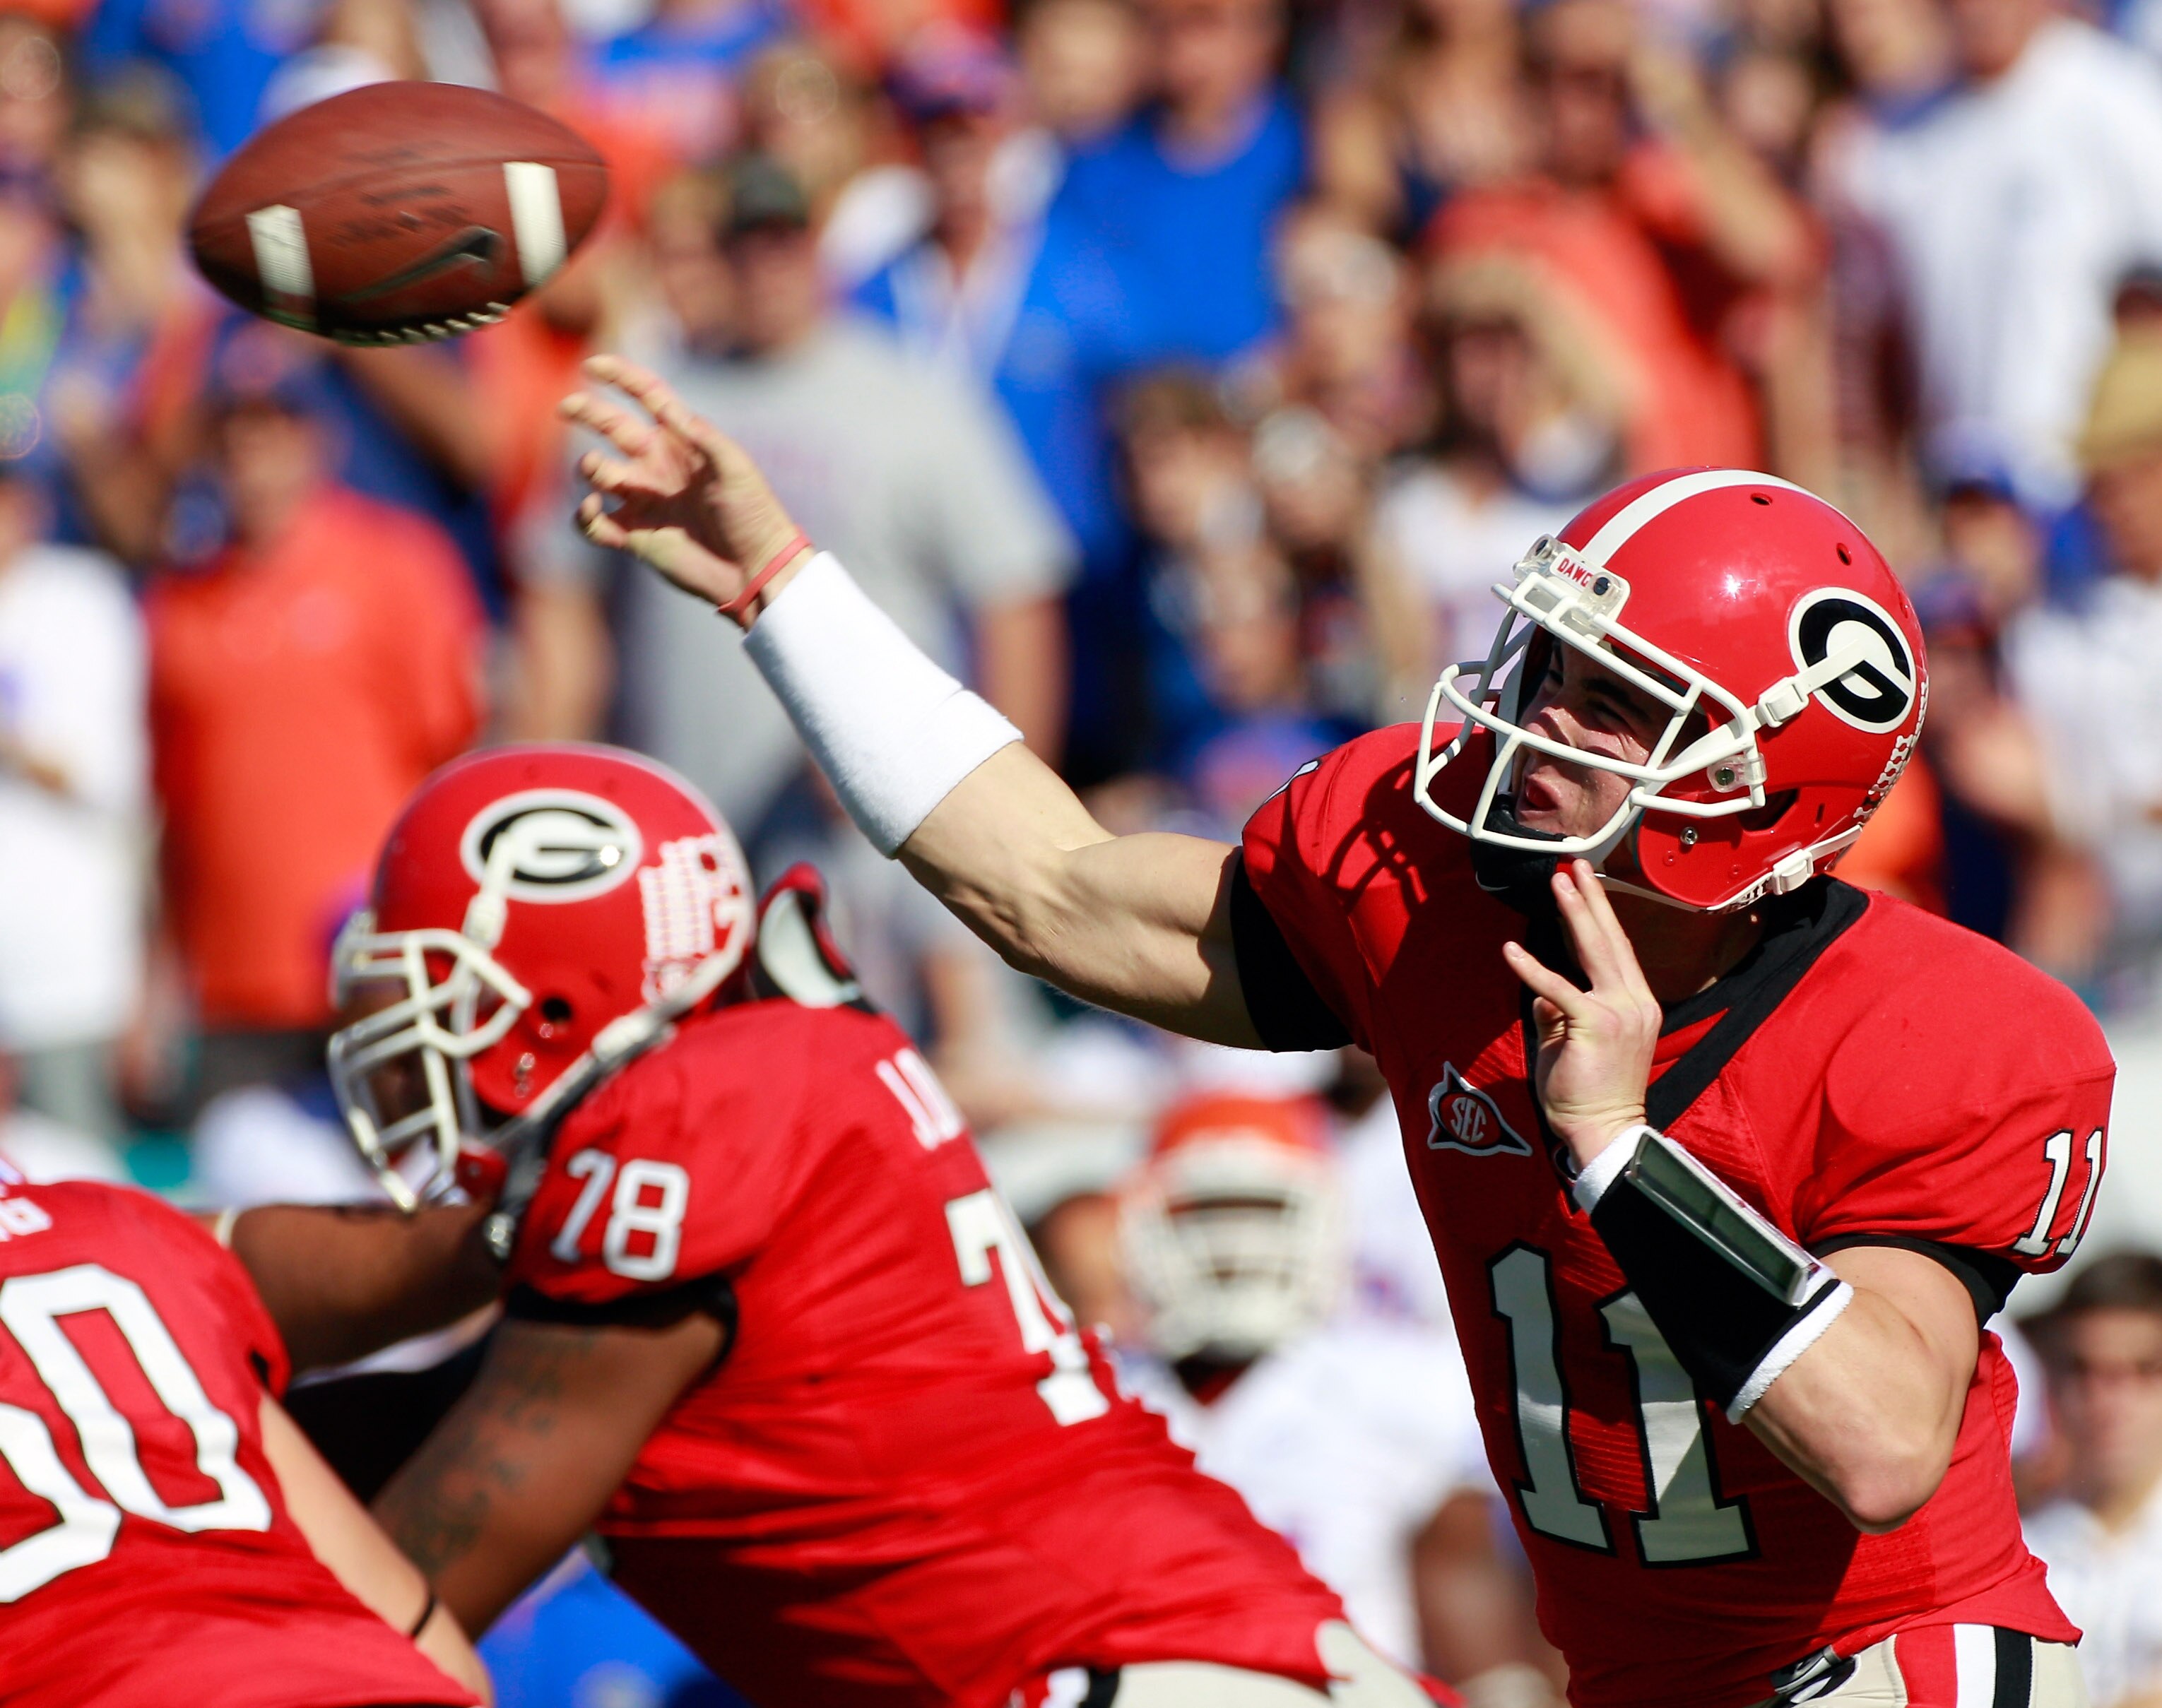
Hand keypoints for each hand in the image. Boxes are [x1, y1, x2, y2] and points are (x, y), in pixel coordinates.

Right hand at [560, 354, 808, 624]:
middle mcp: (657, 466)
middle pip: (611, 427)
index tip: (592, 364)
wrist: (755, 569)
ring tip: (602, 471)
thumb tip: (666, 410)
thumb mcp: (734, 467)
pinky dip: (584, 516)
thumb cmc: (753, 514)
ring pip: (598, 472)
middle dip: (587, 411)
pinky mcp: (634, 537)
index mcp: (682, 442)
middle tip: (566, 406)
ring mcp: (644, 500)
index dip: (620, 377)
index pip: (646, 397)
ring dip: (590, 466)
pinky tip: (594, 509)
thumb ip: (702, 436)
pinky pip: (594, 523)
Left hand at [1501, 860, 1660, 1169]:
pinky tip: (1510, 951)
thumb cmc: (1588, 1093)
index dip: (1602, 916)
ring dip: (1574, 913)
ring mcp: (1620, 1012)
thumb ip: (1561, 1013)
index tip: (1588, 885)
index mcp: (1637, 1005)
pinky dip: (1533, 969)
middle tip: (1576, 866)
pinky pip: (1559, 989)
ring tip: (1559, 882)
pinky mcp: (1596, 1025)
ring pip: (1594, 952)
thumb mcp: (1574, 1043)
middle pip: (1611, 940)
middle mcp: (1635, 1002)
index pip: (1618, 952)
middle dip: (1591, 900)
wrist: (1604, 1131)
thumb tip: (1543, 995)